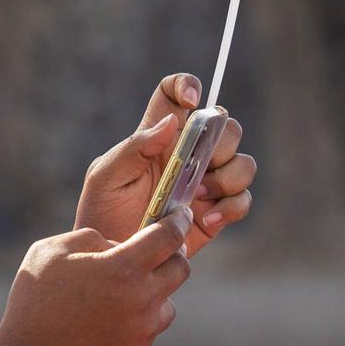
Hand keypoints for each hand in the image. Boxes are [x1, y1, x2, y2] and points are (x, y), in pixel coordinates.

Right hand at [0, 208, 192, 345]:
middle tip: (157, 255)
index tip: (181, 216)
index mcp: (123, 268)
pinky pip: (146, 337)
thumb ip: (91, 238)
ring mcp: (143, 334)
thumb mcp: (52, 252)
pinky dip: (132, 329)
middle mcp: (142, 300)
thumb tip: (117, 246)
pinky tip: (103, 331)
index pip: (168, 237)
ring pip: (165, 306)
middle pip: (180, 270)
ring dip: (151, 297)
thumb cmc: (34, 303)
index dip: (178, 222)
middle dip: (173, 257)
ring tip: (117, 300)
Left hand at [75, 72, 257, 255]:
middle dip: (222, 141)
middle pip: (225, 126)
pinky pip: (242, 200)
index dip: (187, 85)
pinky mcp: (216, 213)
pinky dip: (231, 208)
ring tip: (198, 198)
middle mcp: (188, 155)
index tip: (191, 101)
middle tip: (200, 164)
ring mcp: (205, 184)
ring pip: (243, 163)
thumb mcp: (105, 177)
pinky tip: (206, 221)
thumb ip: (134, 147)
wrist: (114, 259)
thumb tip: (170, 122)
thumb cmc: (101, 214)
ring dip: (228, 177)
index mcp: (158, 137)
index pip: (175, 95)